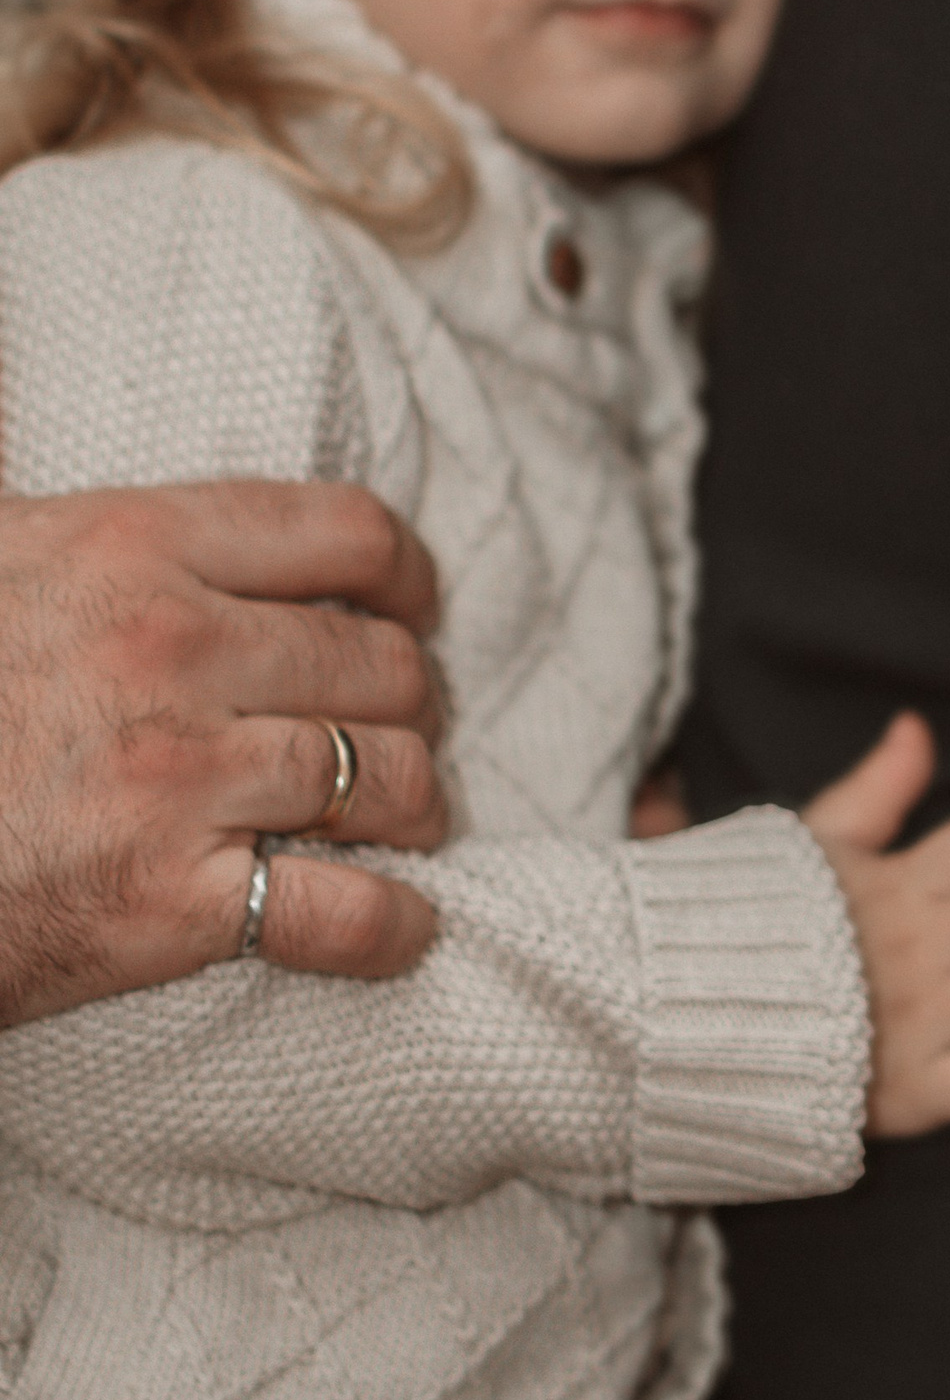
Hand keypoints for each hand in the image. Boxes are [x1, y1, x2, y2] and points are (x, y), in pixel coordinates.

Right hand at [0, 481, 446, 1026]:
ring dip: (414, 804)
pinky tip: (406, 927)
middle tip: (397, 731)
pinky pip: (342, 912)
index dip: (404, 579)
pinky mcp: (165, 905)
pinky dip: (395, 926)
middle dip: (409, 702)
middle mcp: (173, 648)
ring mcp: (177, 779)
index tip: (412, 609)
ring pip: (383, 777)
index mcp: (133, 546)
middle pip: (381, 662)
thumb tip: (127, 472)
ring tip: (406, 820)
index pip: (345, 535)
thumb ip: (86, 527)